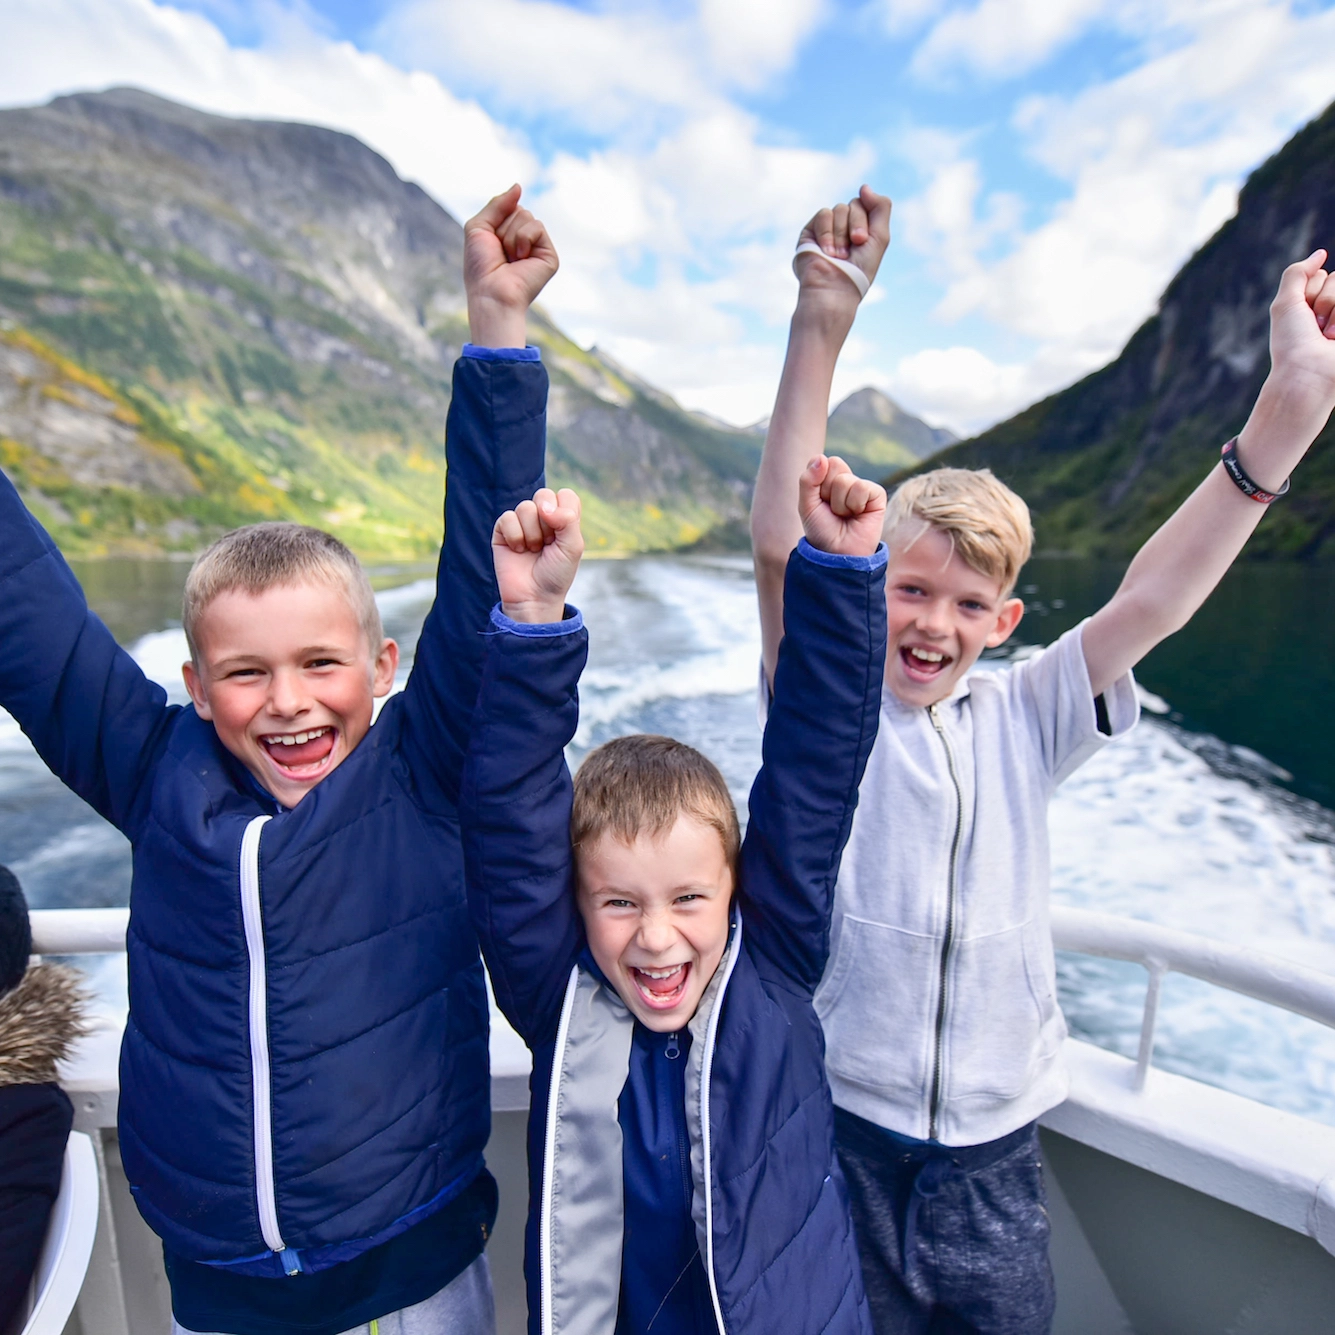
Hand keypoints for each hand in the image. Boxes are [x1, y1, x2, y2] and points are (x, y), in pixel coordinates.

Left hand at [465, 185, 559, 347]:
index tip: (490, 244)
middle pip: (519, 209)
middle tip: (500, 254)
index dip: (495, 220)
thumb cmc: (480, 266)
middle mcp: (525, 241)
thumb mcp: (479, 227)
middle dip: (503, 228)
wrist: (491, 293)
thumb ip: (497, 204)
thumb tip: (519, 186)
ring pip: (527, 216)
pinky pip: (537, 226)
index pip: (508, 207)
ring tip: (510, 258)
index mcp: (509, 235)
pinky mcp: (549, 255)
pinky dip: (523, 239)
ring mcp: (538, 248)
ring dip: (510, 236)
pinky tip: (520, 259)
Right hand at [493, 488, 583, 623]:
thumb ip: (567, 519)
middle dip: (547, 523)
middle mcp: (542, 517)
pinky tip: (518, 550)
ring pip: (525, 507)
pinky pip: (507, 518)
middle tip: (548, 543)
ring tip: (533, 550)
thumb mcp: (573, 547)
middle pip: (544, 495)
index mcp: (563, 518)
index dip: (565, 513)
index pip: (565, 495)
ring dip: (532, 534)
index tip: (563, 535)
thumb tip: (544, 506)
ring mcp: (522, 522)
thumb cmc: (556, 573)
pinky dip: (515, 536)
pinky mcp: (503, 530)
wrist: (535, 597)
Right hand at [794, 185, 891, 305]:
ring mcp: (827, 229)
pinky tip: (826, 251)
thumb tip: (864, 186)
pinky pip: (823, 215)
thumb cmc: (859, 269)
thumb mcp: (880, 237)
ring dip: (841, 234)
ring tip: (838, 255)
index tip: (862, 241)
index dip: (865, 221)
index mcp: (861, 229)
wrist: (835, 288)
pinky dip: (827, 233)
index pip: (866, 204)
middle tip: (854, 245)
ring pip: (838, 209)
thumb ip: (881, 207)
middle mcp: (845, 227)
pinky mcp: (810, 232)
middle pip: (853, 204)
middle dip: (855, 225)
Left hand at [798, 456, 885, 557]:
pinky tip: (858, 515)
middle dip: (828, 490)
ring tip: (845, 516)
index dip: (816, 482)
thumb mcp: (807, 506)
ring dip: (840, 503)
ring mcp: (862, 487)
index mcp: (828, 479)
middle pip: (835, 464)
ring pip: (846, 480)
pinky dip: (855, 504)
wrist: (838, 553)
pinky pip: (862, 487)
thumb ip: (808, 480)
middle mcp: (846, 480)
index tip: (819, 501)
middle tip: (832, 509)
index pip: (822, 461)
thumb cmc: (822, 531)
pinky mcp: (877, 495)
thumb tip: (821, 457)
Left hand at [1266, 249, 1334, 426]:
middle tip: (1316, 327)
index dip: (1310, 292)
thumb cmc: (1292, 343)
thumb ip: (1298, 273)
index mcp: (1315, 304)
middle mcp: (1334, 310)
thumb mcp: (1285, 303)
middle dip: (1324, 300)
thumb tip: (1321, 254)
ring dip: (1334, 311)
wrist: (1308, 374)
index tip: (1302, 317)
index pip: (1322, 275)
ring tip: (1328, 337)